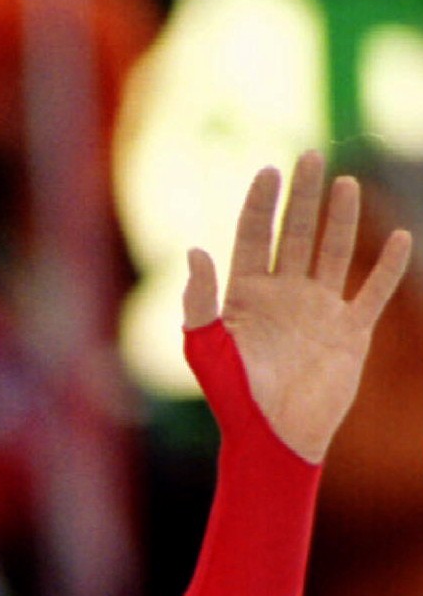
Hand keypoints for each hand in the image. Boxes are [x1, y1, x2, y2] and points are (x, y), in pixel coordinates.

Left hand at [183, 151, 412, 461]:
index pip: (254, 239)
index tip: (267, 171)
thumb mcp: (206, 350)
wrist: (274, 438)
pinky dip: (388, 267)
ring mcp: (319, 310)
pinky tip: (400, 237)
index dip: (260, 205)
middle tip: (309, 157)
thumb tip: (195, 251)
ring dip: (341, 219)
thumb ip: (199, 303)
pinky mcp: (350, 331)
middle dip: (302, 197)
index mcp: (245, 297)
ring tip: (346, 182)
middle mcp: (284, 296)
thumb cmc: (233, 399)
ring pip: (334, 253)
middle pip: (296, 235)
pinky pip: (373, 292)